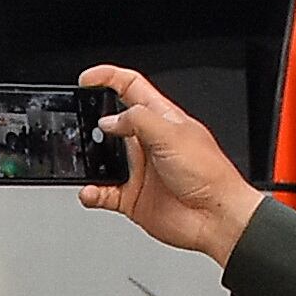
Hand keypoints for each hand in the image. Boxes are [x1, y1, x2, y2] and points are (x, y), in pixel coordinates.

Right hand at [78, 63, 262, 265]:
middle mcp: (148, 142)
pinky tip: (91, 191)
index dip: (108, 78)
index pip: (130, 87)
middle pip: (111, 122)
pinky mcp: (132, 196)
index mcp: (161, 118)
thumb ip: (137, 120)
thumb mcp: (172, 134)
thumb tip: (109, 120)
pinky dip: (92, 192)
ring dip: (89, 160)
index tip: (87, 79)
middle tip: (79, 123)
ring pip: (102, 159)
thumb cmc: (209, 174)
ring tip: (83, 160)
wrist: (216, 218)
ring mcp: (139, 170)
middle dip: (91, 121)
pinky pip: (102, 192)